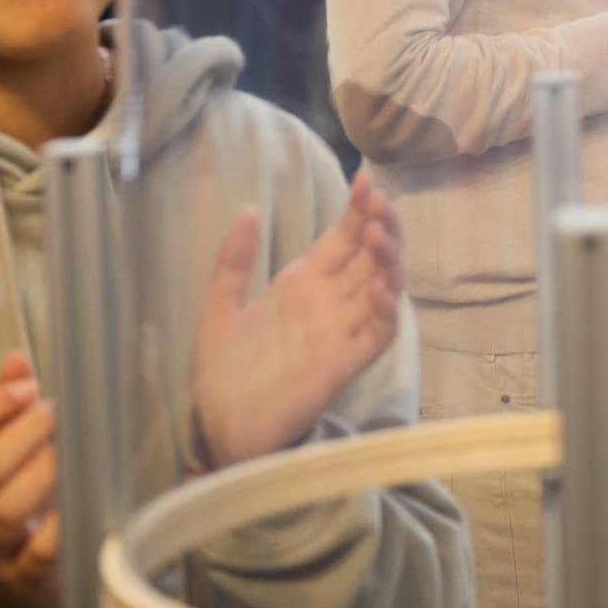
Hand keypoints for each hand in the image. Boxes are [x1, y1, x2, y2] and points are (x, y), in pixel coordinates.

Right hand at [0, 353, 59, 607]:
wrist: (13, 584)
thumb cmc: (9, 504)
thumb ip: (3, 410)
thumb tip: (16, 357)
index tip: (27, 389)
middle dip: (22, 434)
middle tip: (59, 411)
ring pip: (4, 511)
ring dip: (42, 471)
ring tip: (73, 448)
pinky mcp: (25, 579)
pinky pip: (40, 553)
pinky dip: (60, 523)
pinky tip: (81, 496)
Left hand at [190, 173, 404, 469]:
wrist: (220, 429)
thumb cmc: (223, 373)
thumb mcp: (219, 308)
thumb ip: (233, 262)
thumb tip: (247, 208)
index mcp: (304, 283)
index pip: (343, 237)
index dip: (358, 208)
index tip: (364, 179)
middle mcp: (330, 302)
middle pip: (371, 255)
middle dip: (381, 225)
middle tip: (378, 201)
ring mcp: (342, 331)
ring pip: (384, 286)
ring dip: (388, 258)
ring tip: (379, 233)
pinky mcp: (346, 363)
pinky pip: (378, 332)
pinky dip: (385, 308)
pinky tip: (377, 286)